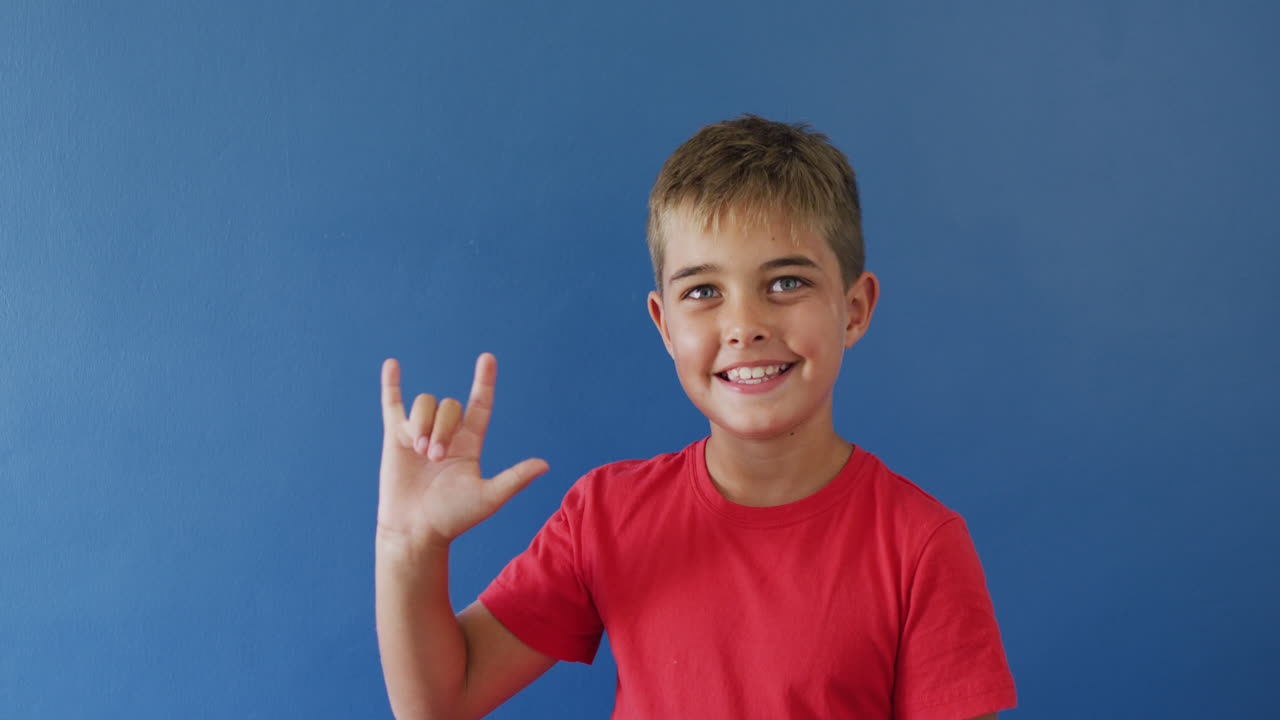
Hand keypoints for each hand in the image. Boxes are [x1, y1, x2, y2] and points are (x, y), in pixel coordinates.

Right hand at [377, 353, 548, 550]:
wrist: (415, 531)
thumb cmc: (453, 519)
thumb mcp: (488, 498)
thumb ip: (514, 478)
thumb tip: (545, 464)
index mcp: (470, 444)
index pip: (480, 404)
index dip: (484, 381)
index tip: (487, 358)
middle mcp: (447, 435)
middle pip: (448, 405)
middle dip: (442, 427)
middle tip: (434, 457)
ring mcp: (420, 434)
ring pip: (425, 403)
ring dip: (422, 423)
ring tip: (419, 452)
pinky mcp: (395, 438)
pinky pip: (393, 404)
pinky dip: (391, 384)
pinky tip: (392, 364)